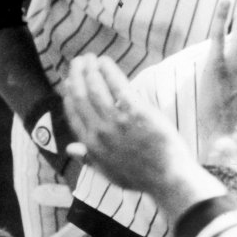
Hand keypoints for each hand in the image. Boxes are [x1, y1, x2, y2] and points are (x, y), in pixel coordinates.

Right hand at [63, 54, 222, 219]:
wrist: (167, 178)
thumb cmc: (140, 177)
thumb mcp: (108, 173)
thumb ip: (88, 159)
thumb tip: (70, 149)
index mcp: (91, 146)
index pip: (73, 114)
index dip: (69, 95)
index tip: (69, 81)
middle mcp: (99, 132)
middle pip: (81, 96)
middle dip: (76, 75)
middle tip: (78, 62)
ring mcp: (117, 122)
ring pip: (96, 88)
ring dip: (90, 70)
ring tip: (90, 58)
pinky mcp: (136, 112)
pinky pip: (118, 86)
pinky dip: (108, 71)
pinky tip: (105, 62)